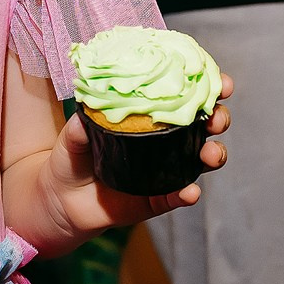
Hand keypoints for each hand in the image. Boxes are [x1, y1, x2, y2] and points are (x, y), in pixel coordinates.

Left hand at [42, 71, 233, 237]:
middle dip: (219, 118)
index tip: (221, 83)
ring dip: (214, 154)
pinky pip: (179, 196)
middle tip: (216, 118)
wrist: (62, 200)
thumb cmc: (73, 156)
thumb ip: (81, 124)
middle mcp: (166, 139)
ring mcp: (166, 169)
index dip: (208, 86)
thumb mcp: (73, 135)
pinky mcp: (159, 198)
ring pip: (202, 159)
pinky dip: (188, 193)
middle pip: (205, 125)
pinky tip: (190, 191)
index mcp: (151, 114)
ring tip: (210, 154)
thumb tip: (88, 111)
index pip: (185, 95)